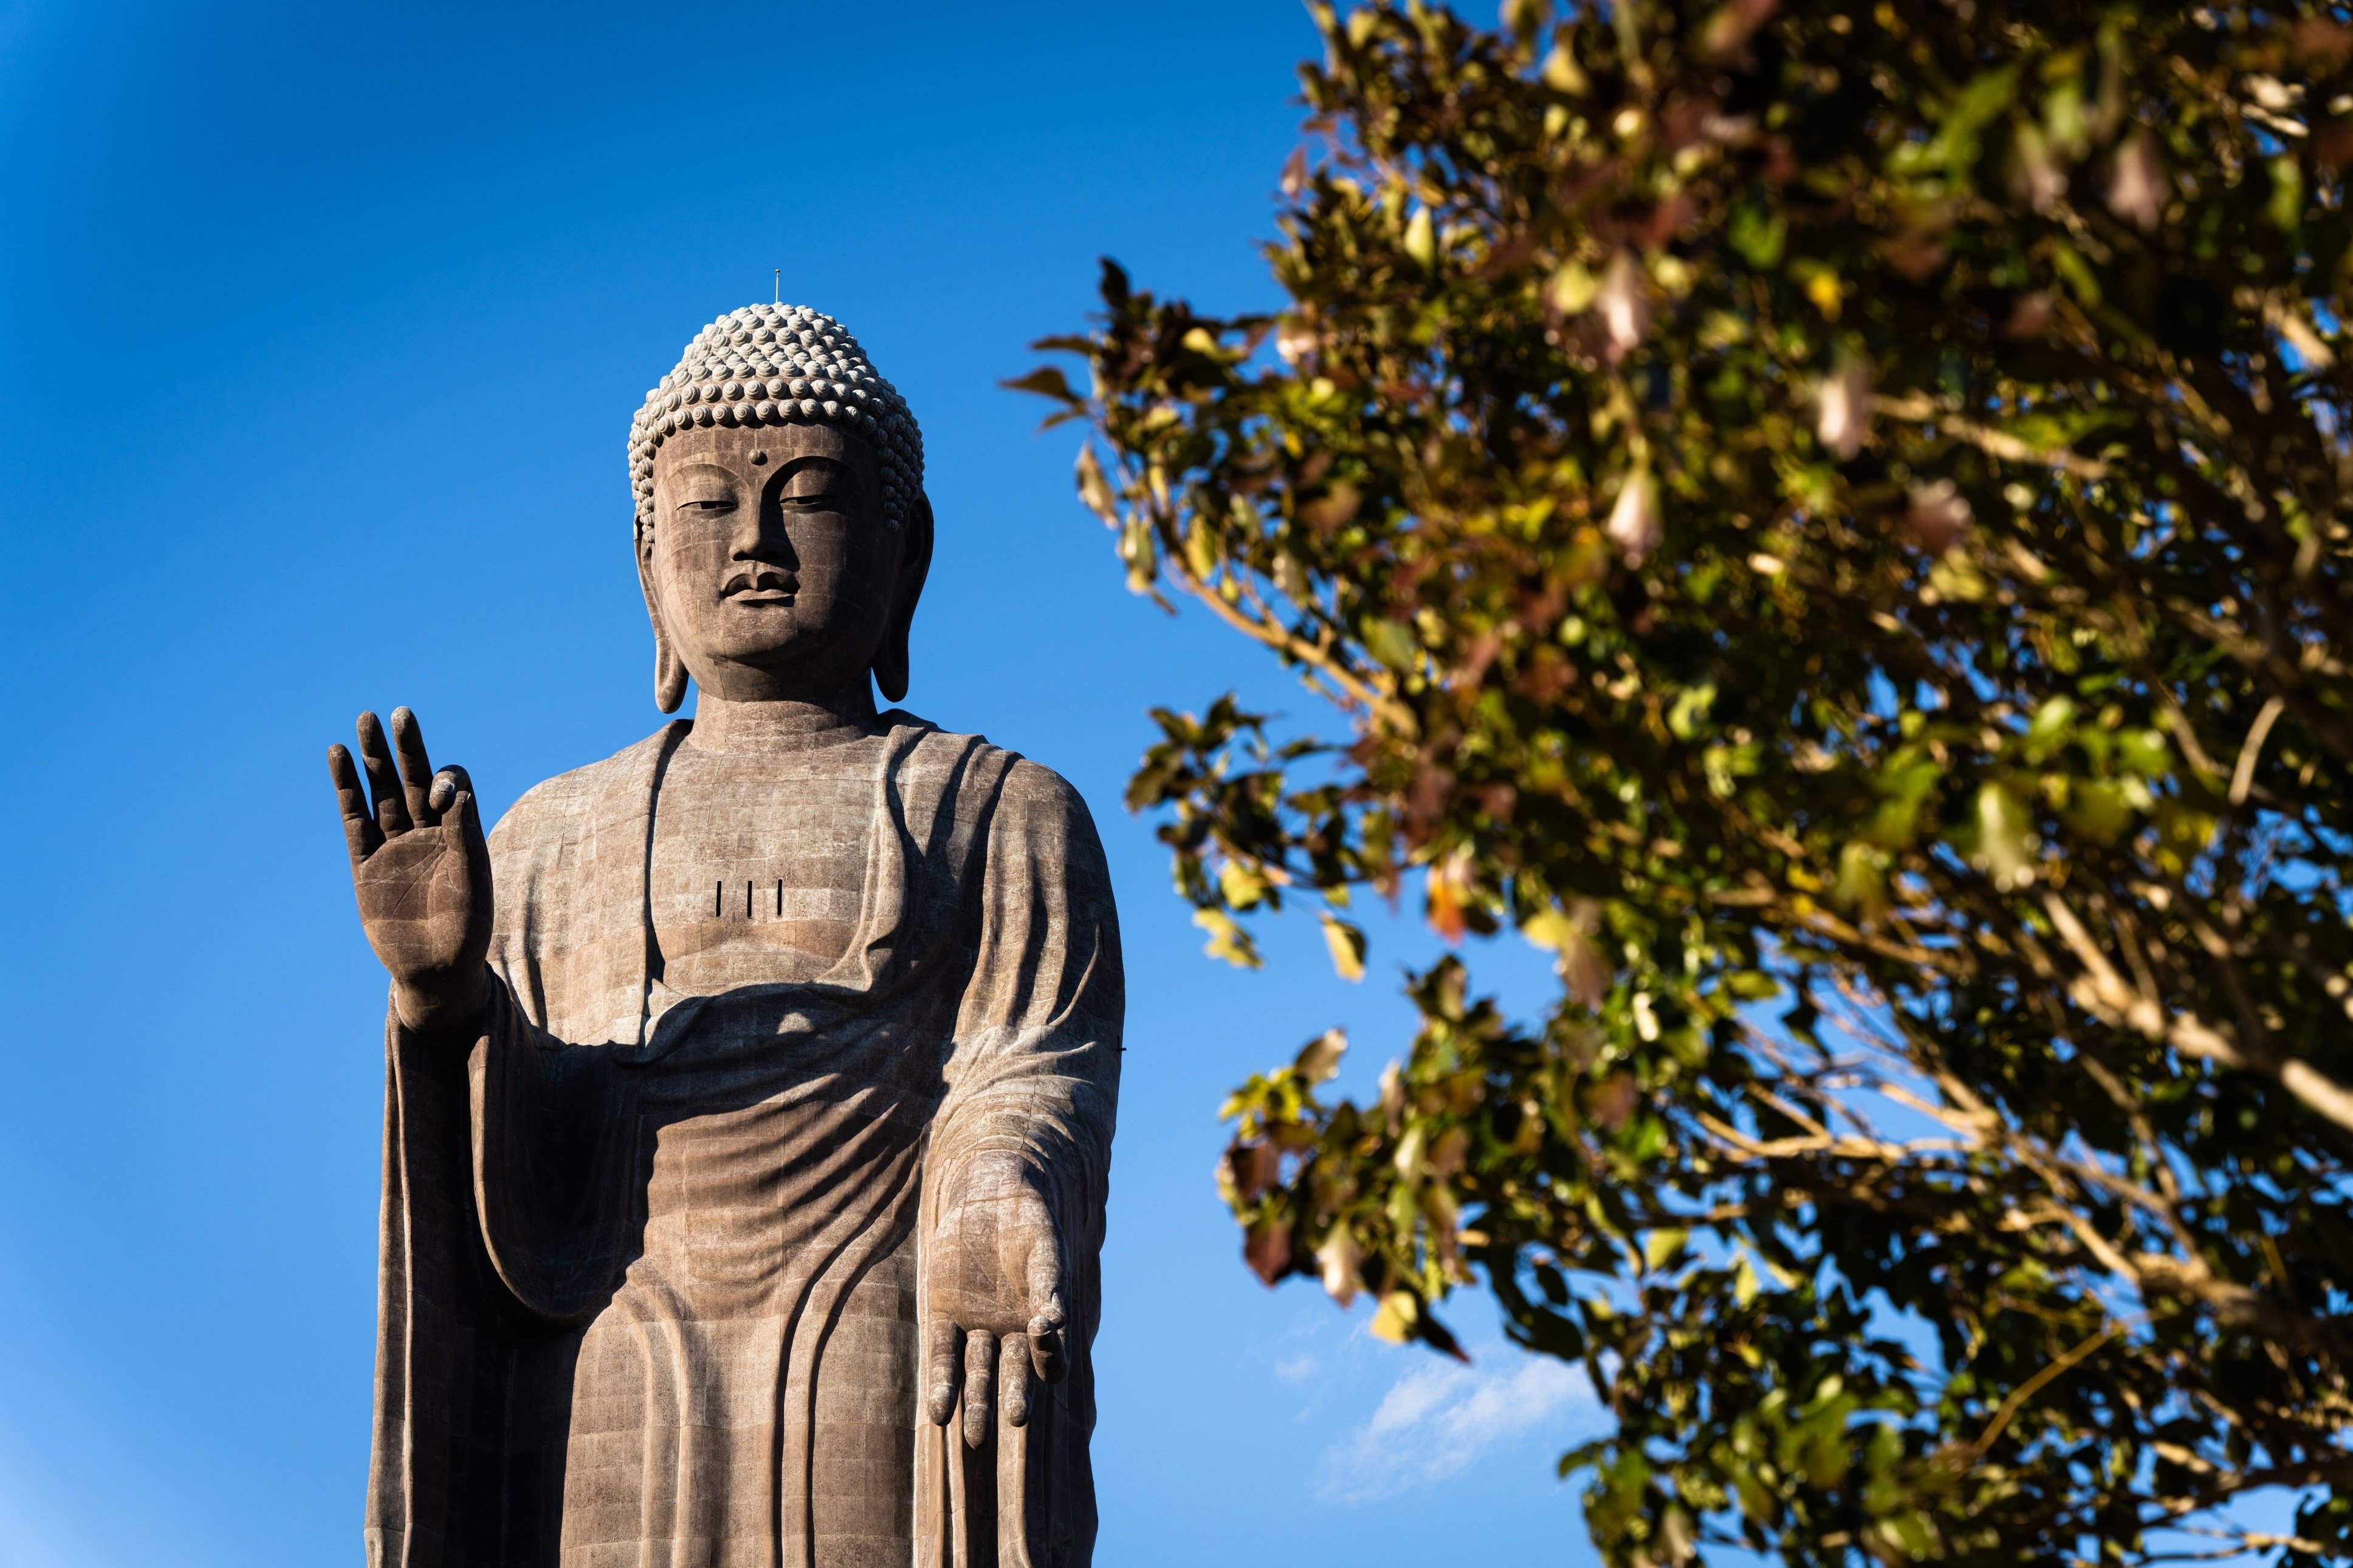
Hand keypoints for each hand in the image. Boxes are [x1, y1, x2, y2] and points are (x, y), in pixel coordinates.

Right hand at [329, 707, 492, 1035]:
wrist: (436, 970)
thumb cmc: (466, 931)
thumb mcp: (473, 885)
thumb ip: (466, 839)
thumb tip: (459, 793)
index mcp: (460, 833)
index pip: (452, 788)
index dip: (446, 781)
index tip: (442, 797)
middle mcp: (428, 833)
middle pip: (415, 779)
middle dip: (407, 748)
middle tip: (398, 713)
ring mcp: (395, 845)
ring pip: (383, 792)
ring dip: (373, 759)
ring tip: (363, 721)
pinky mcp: (366, 862)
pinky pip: (355, 819)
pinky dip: (346, 789)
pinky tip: (337, 757)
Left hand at [924, 1151, 1067, 1447]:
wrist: (989, 1195)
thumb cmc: (1027, 1223)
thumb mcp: (1043, 1249)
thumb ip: (1048, 1283)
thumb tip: (1055, 1318)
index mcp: (1042, 1324)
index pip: (1051, 1360)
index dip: (1050, 1356)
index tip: (1043, 1334)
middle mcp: (1010, 1334)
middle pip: (1013, 1375)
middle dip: (1013, 1398)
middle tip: (1014, 1419)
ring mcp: (977, 1328)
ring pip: (977, 1374)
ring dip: (976, 1404)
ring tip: (973, 1437)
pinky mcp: (945, 1317)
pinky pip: (943, 1356)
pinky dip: (943, 1384)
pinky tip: (940, 1412)